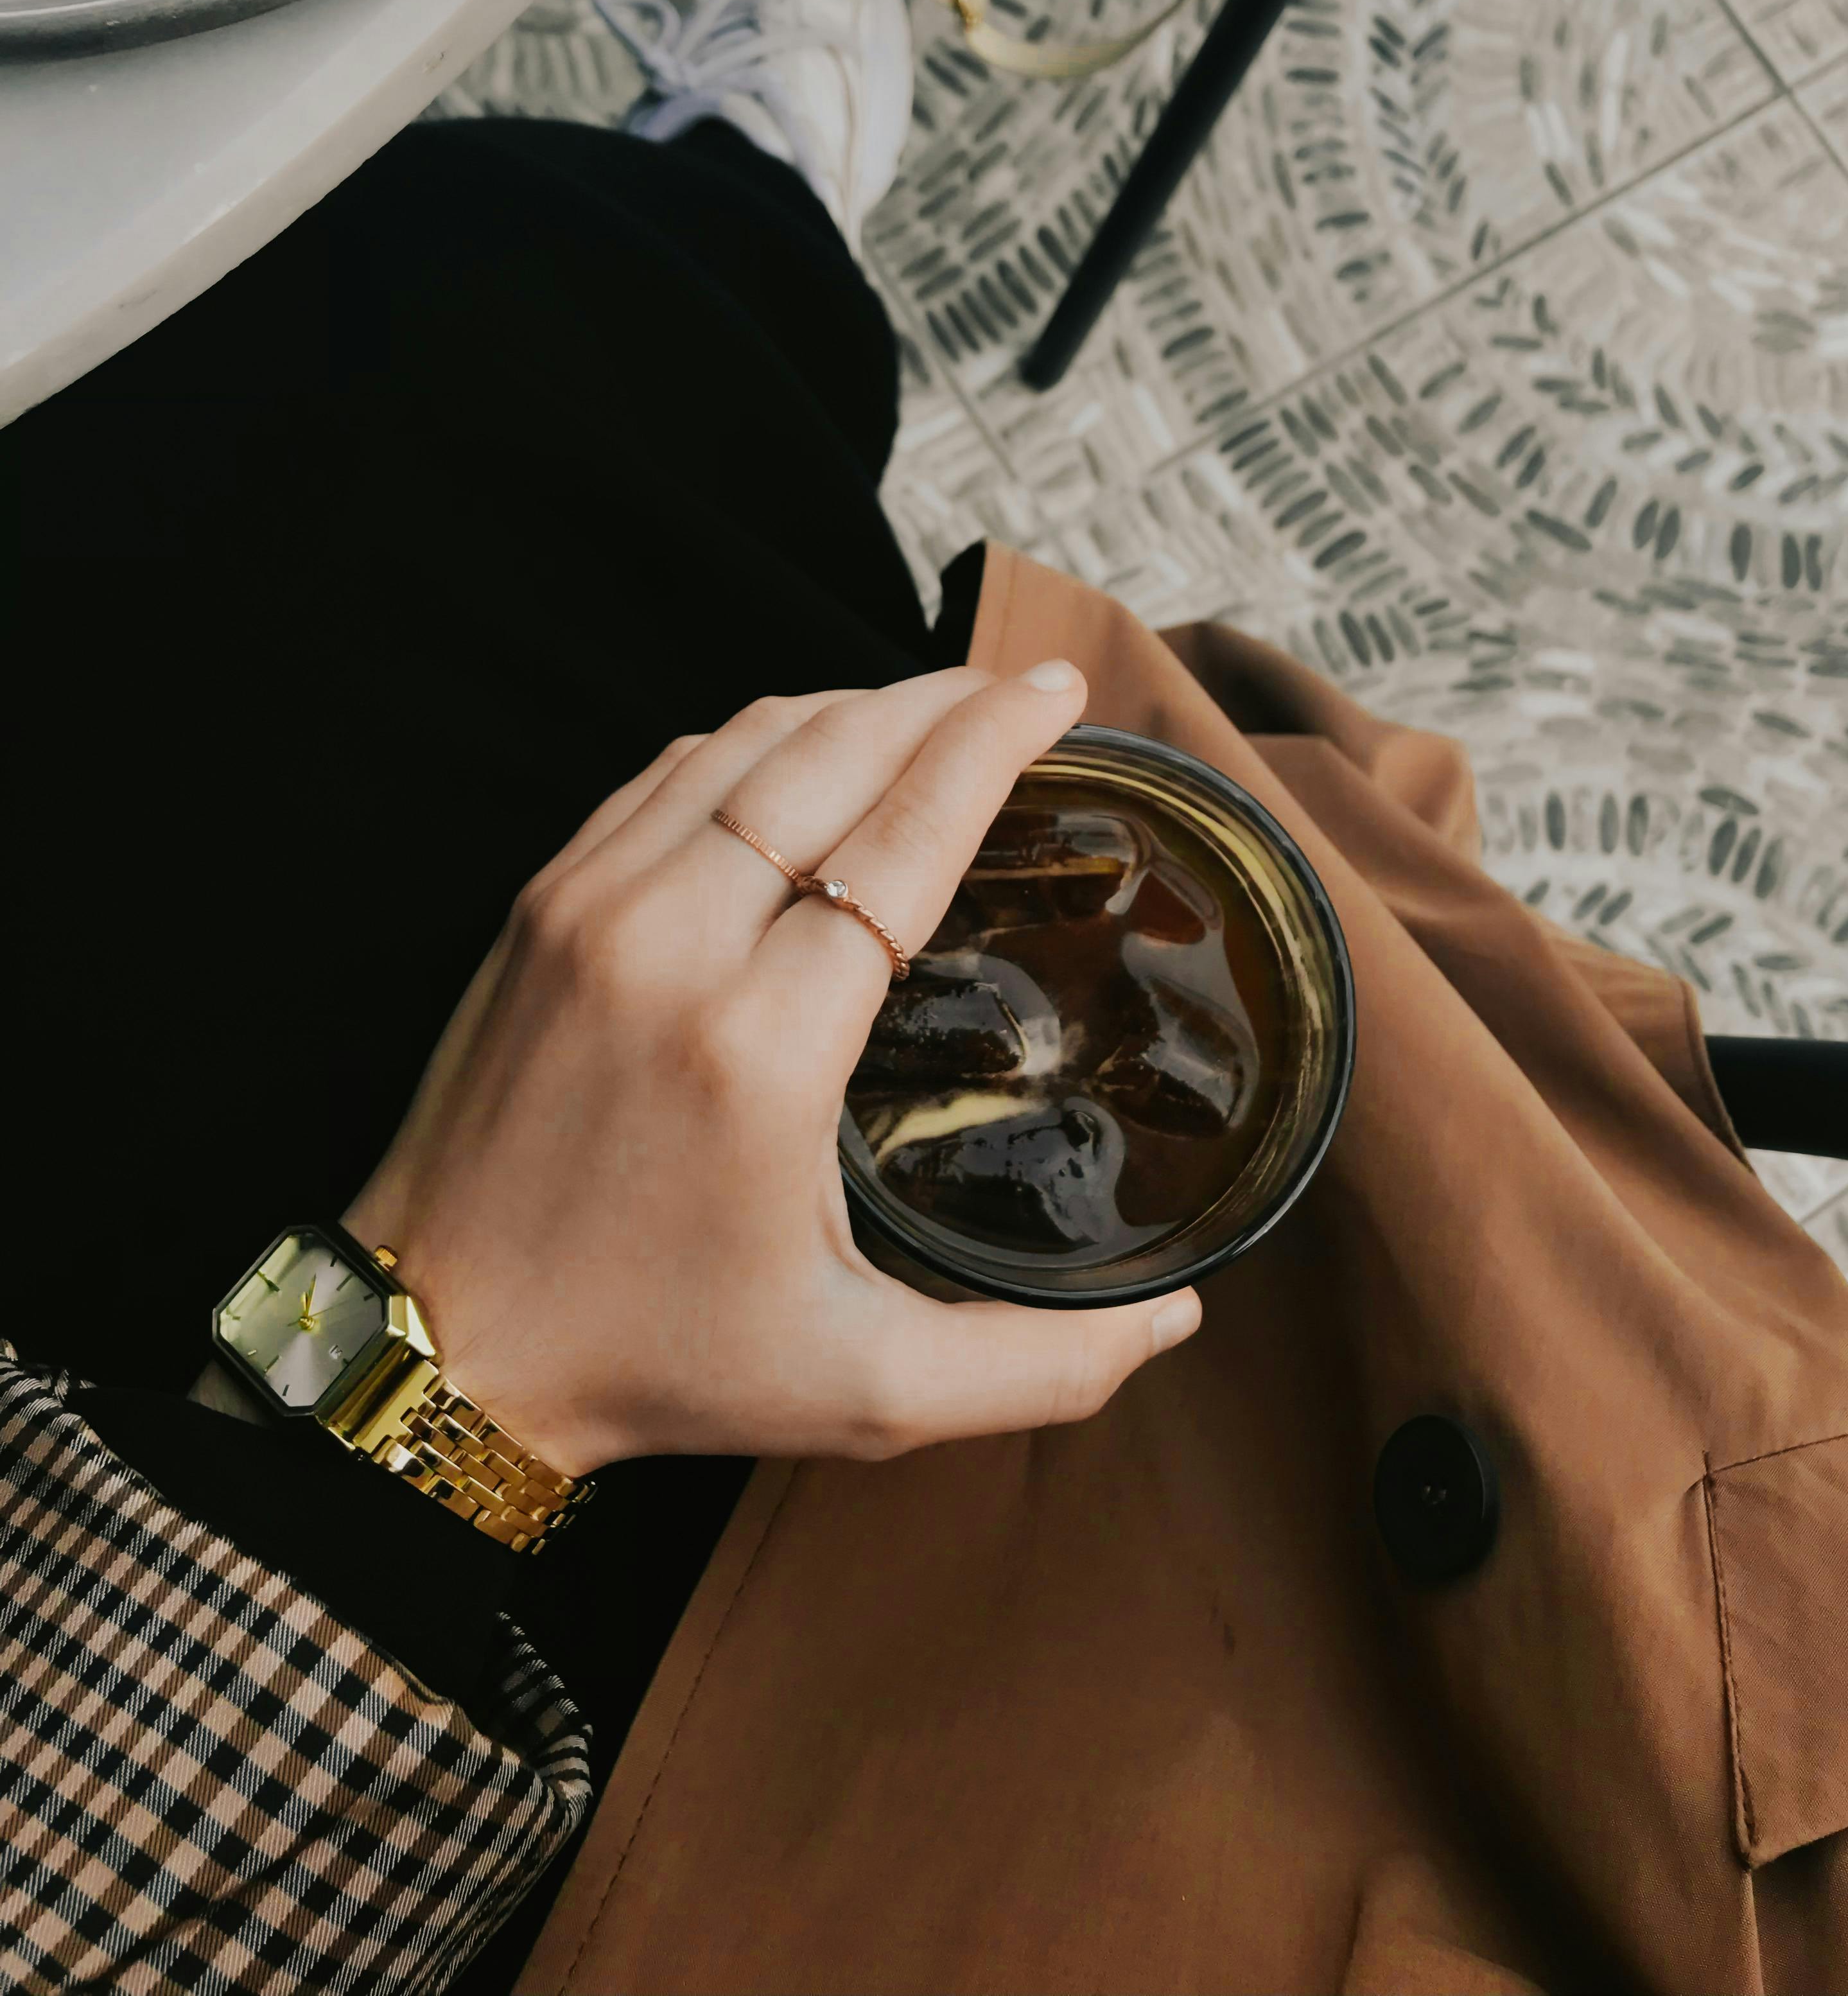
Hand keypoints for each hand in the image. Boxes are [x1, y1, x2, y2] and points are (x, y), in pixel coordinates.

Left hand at [343, 663, 1200, 1478]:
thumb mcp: (867, 1392)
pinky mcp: (539, 903)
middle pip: (830, 756)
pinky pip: (665, 771)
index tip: (1056, 693)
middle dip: (940, 701)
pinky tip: (808, 749)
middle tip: (1019, 689)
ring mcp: (589, 907)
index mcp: (762, 1047)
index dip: (991, 747)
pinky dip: (754, 738)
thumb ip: (1038, 1364)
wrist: (439, 1345)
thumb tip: (1176, 1317)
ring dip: (851, 706)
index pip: (903, 839)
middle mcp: (670, 945)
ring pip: (743, 741)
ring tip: (931, 708)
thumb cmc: (655, 1363)